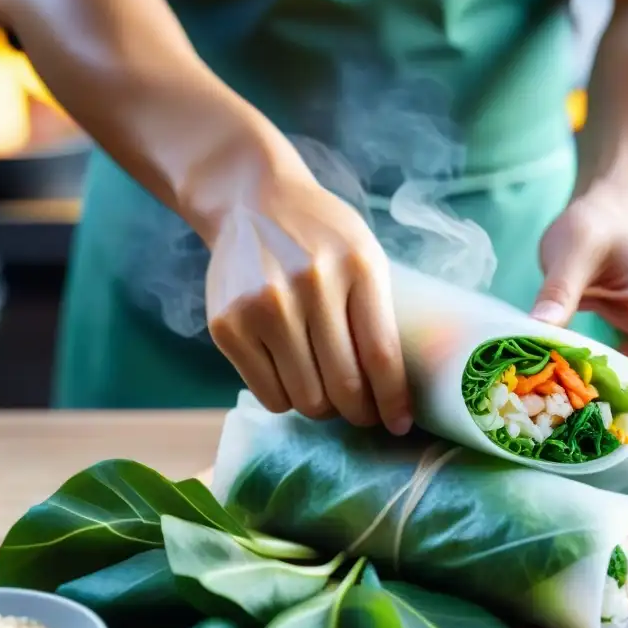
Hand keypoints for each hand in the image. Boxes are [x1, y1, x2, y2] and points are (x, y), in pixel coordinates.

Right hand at [204, 165, 411, 434]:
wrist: (251, 202)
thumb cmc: (320, 237)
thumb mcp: (364, 256)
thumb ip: (379, 313)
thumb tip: (395, 393)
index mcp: (358, 267)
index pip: (381, 356)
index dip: (394, 402)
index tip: (400, 425)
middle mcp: (310, 285)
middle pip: (344, 386)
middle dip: (359, 413)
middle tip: (362, 414)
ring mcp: (264, 306)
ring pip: (305, 398)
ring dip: (322, 407)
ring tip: (325, 392)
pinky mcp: (228, 325)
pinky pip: (268, 394)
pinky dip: (286, 399)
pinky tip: (291, 378)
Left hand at [530, 187, 627, 426]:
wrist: (605, 216)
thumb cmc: (592, 227)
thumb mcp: (570, 249)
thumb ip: (558, 289)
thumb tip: (538, 331)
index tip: (623, 435)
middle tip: (588, 445)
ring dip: (617, 409)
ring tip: (577, 434)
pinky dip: (608, 395)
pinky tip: (576, 411)